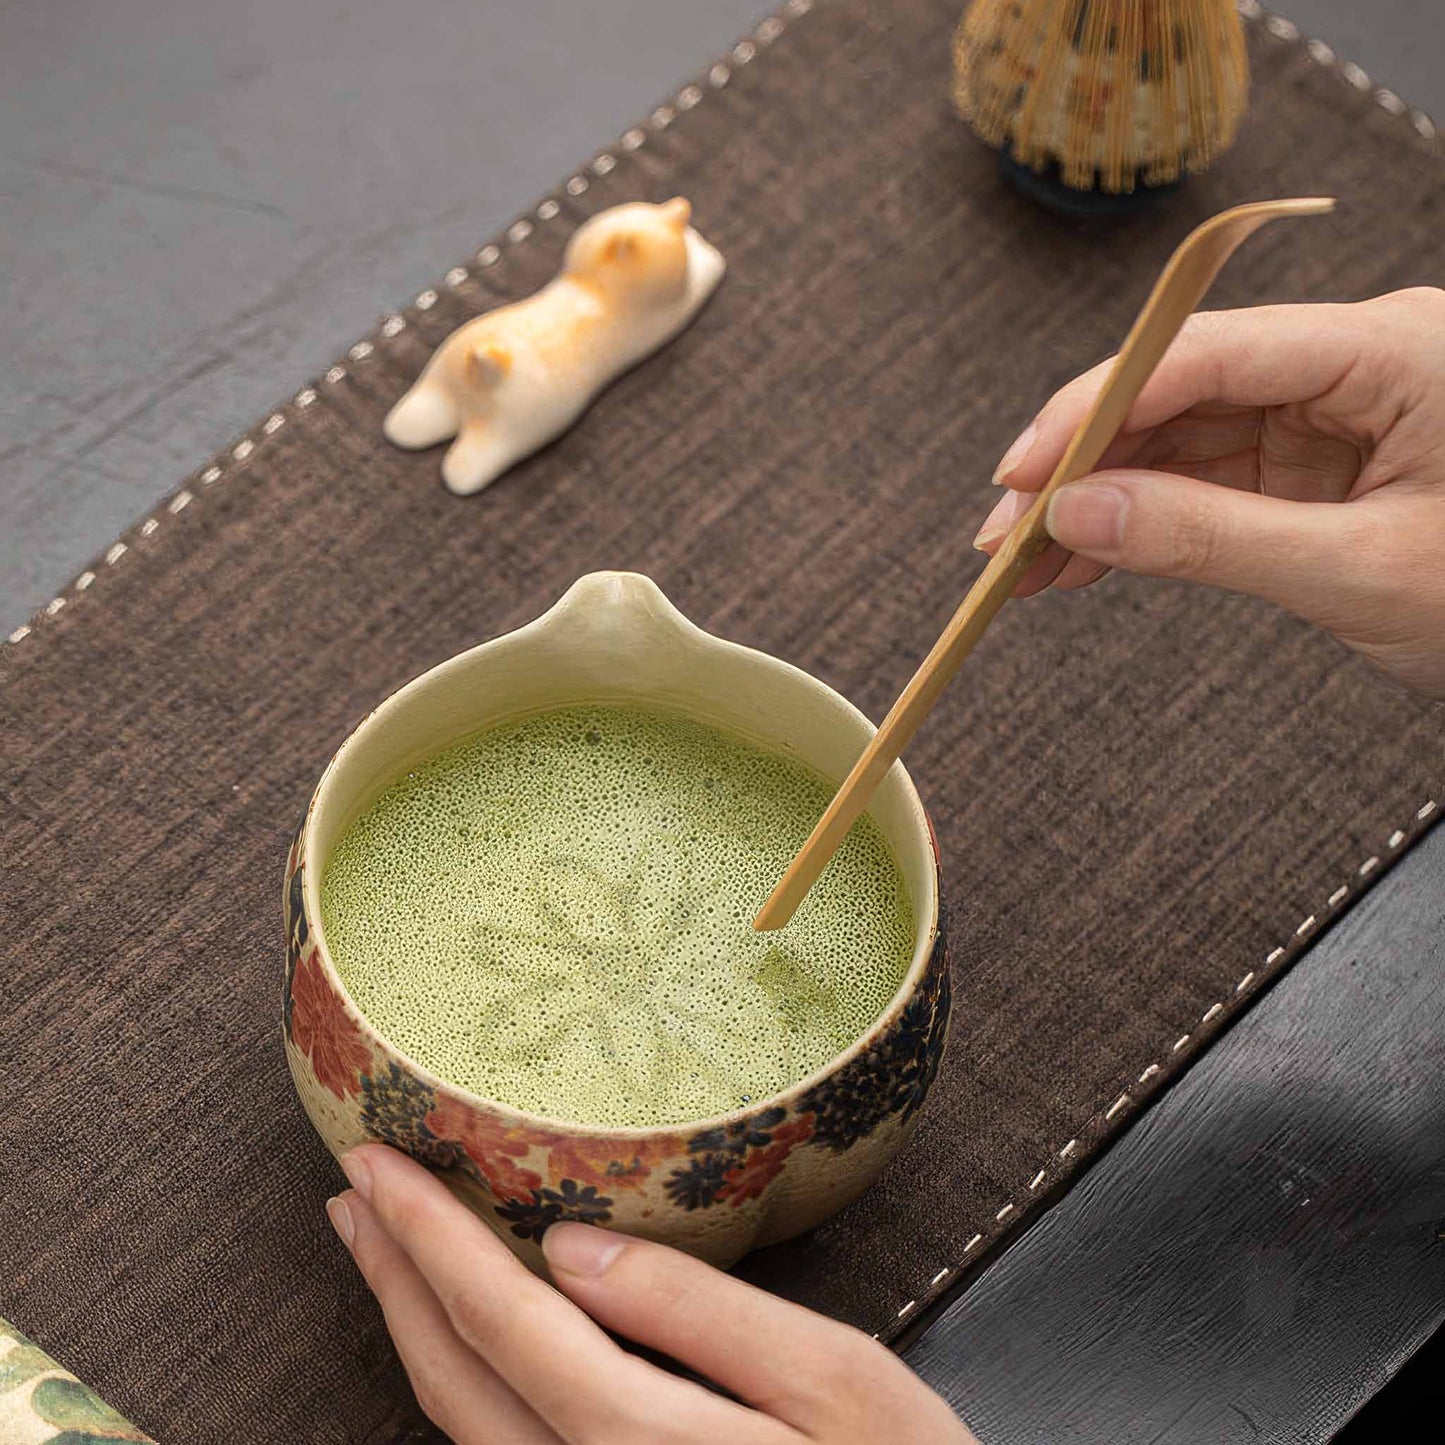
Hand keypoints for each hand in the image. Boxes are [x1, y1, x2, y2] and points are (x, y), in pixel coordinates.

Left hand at [326, 1145, 975, 1443]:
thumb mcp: (836, 1383)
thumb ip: (702, 1316)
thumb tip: (574, 1249)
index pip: (504, 1324)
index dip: (429, 1239)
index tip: (375, 1165)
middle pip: (457, 1384)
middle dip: (394, 1279)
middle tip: (352, 1192)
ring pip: (466, 1431)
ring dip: (414, 1328)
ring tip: (386, 1247)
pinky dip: (464, 1381)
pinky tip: (465, 1333)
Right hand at [973, 289, 1444, 697]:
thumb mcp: (1359, 573)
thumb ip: (1209, 538)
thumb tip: (1077, 514)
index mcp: (1390, 349)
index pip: (1205, 352)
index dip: (1096, 408)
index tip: (1020, 473)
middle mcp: (1353, 362)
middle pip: (1179, 390)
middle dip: (1082, 464)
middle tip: (1001, 534)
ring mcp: (1333, 412)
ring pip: (1182, 438)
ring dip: (1100, 500)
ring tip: (1022, 564)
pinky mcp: (1319, 463)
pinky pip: (1209, 479)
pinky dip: (1145, 522)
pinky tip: (1082, 560)